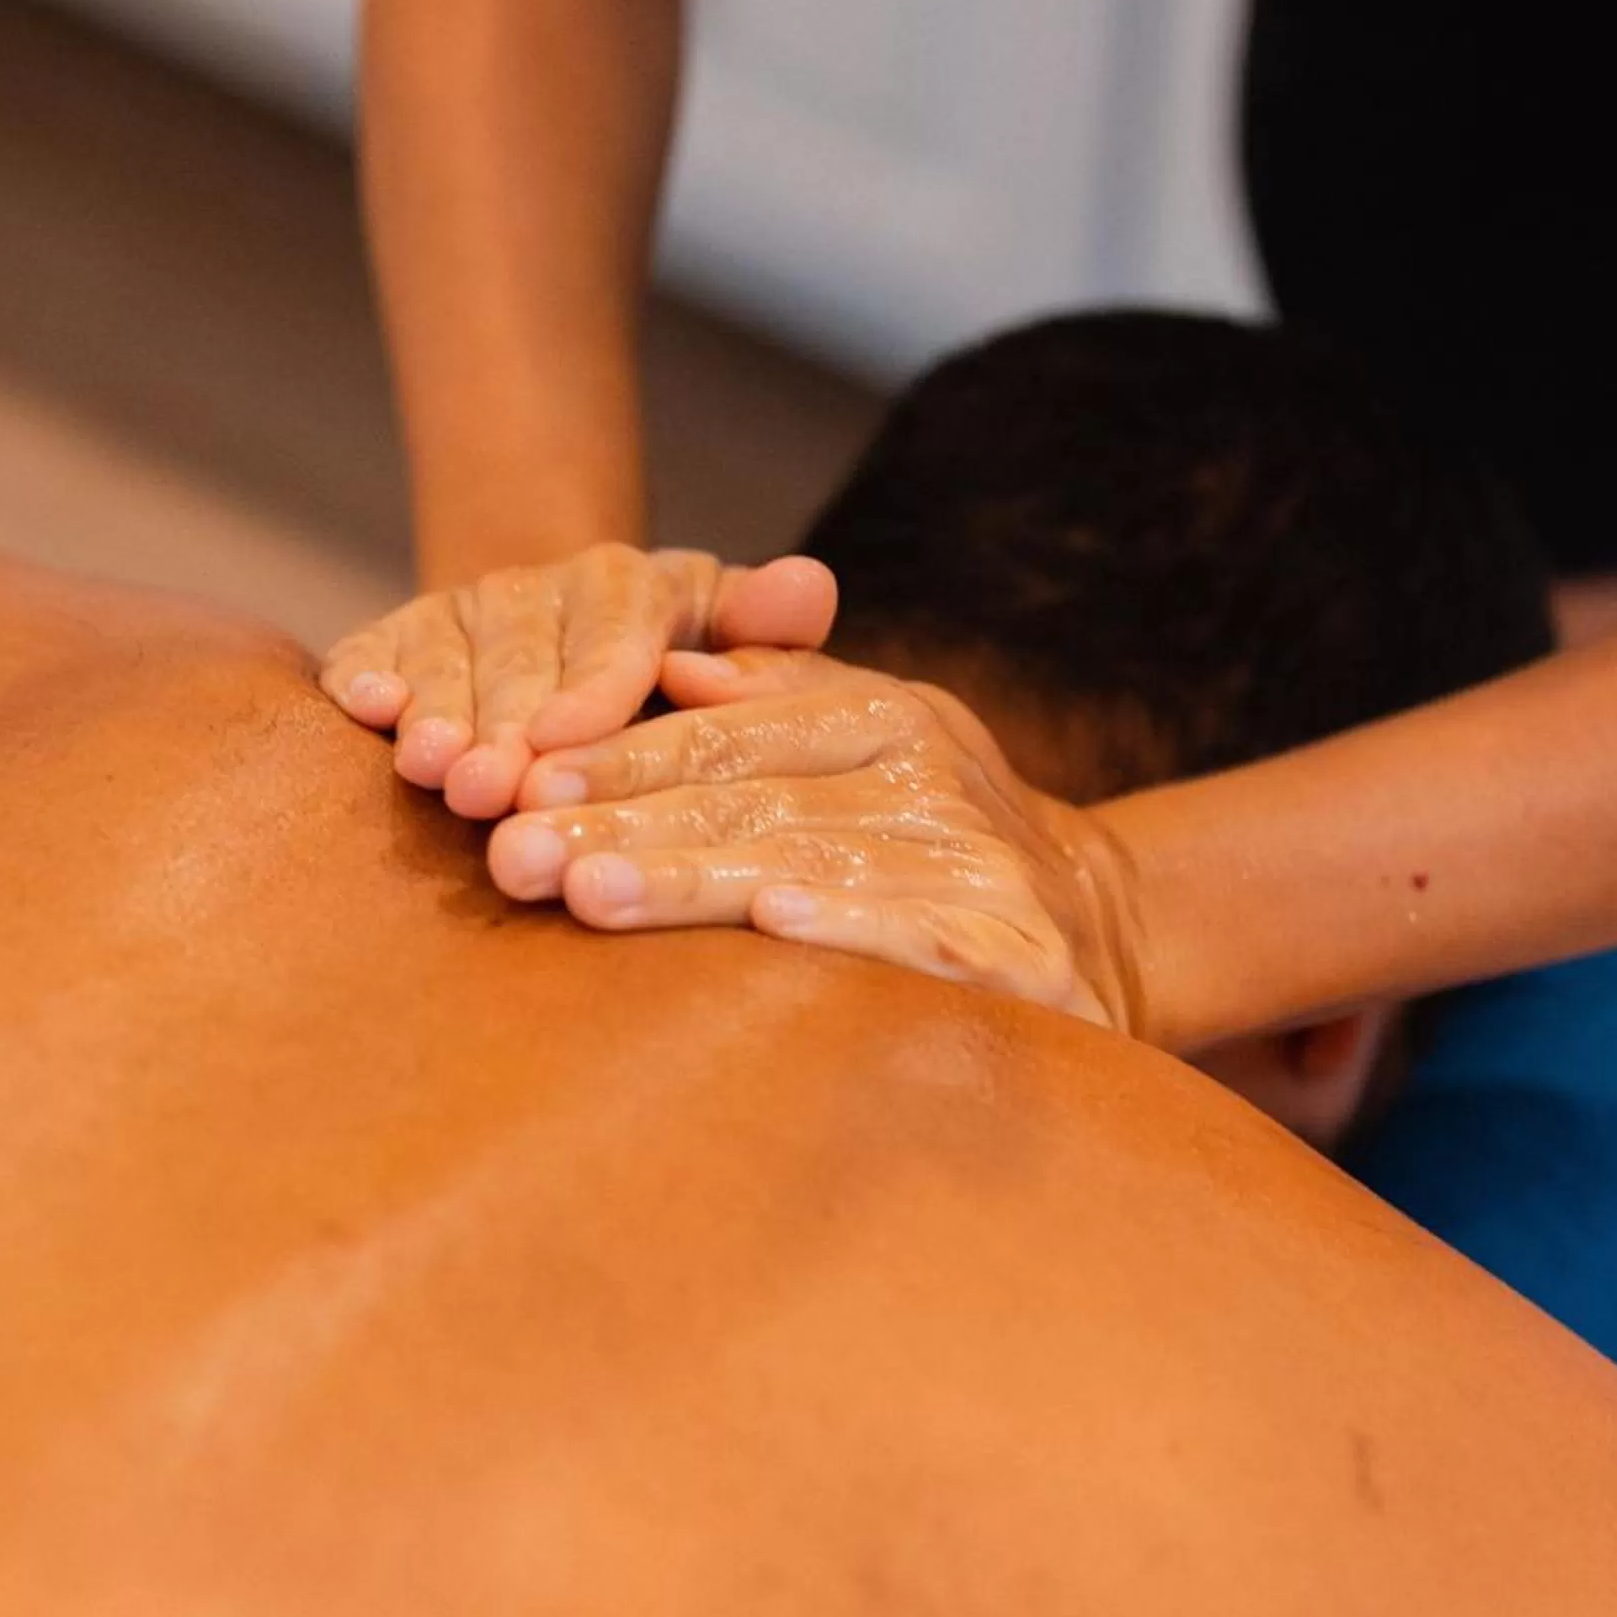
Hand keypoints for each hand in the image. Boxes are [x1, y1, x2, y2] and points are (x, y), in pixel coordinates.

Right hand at [319, 548, 837, 821]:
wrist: (571, 634)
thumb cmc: (675, 662)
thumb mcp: (731, 641)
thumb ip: (768, 629)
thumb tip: (811, 587)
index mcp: (630, 586)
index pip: (615, 633)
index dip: (590, 686)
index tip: (567, 738)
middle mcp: (538, 588)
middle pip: (522, 658)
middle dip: (506, 724)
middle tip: (493, 787)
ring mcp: (460, 611)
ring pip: (446, 659)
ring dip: (437, 712)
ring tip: (431, 767)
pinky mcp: (395, 637)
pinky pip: (372, 650)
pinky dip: (364, 676)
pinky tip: (361, 709)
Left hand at [490, 649, 1149, 1035]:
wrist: (1102, 929)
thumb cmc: (936, 837)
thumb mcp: (871, 742)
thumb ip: (778, 700)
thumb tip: (675, 660)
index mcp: (887, 716)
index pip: (727, 733)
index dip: (617, 757)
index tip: (517, 785)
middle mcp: (937, 777)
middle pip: (751, 801)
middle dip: (620, 829)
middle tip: (514, 857)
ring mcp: (985, 865)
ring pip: (813, 864)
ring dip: (696, 882)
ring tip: (590, 894)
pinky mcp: (1029, 956)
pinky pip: (924, 939)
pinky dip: (854, 927)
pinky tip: (775, 927)